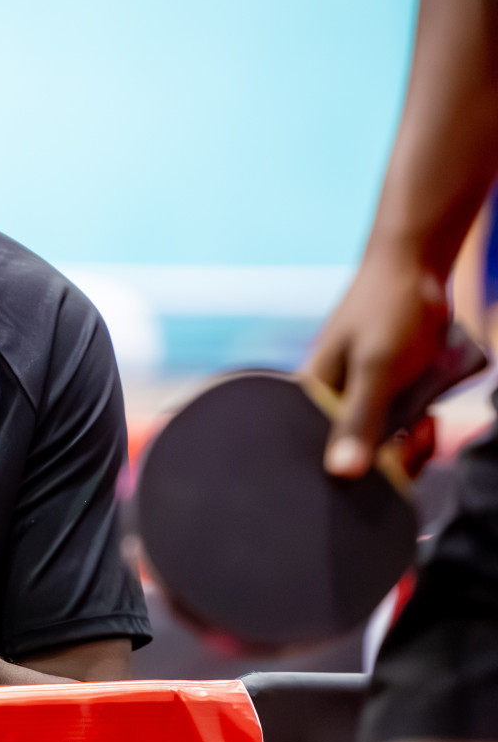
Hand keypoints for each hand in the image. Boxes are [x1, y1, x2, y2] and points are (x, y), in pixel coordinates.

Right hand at [303, 252, 449, 476]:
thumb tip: (340, 475)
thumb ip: (359, 421)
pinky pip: (398, 428)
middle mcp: (331, 401)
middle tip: (423, 435)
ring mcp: (361, 398)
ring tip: (429, 424)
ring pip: (382, 445)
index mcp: (312, 395)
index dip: (358, 469)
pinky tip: (430, 420)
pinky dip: (417, 430)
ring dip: (412, 443)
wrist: (416, 266)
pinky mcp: (385, 393)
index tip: (395, 461)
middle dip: (394, 457)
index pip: (322, 455)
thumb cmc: (387, 310)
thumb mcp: (376, 368)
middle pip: (355, 455)